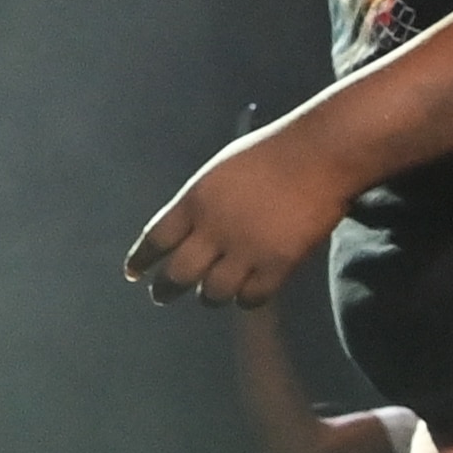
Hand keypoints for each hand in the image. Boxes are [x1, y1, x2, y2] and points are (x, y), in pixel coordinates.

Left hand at [125, 116, 358, 308]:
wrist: (318, 153)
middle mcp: (213, 229)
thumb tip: (188, 234)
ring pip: (212, 293)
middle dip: (165, 289)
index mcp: (194, 201)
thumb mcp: (219, 172)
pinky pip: (252, 297)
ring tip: (210, 295)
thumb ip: (200, 204)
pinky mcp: (278, 264)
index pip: (156, 239)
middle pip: (177, 274)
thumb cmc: (271, 153)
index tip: (133, 273)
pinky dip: (246, 299)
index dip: (141, 260)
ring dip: (209, 296)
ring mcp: (246, 249)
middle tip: (162, 296)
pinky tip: (246, 295)